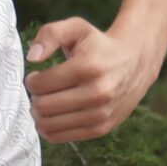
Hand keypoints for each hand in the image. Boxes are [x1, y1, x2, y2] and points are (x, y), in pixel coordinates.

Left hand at [25, 16, 156, 142]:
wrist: (136, 62)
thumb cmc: (99, 45)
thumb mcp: (76, 28)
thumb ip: (50, 34)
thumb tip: (32, 58)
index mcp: (88, 67)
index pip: (40, 85)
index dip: (31, 81)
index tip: (36, 76)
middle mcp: (97, 93)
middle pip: (43, 107)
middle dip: (34, 99)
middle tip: (40, 91)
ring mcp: (101, 114)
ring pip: (49, 125)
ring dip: (40, 115)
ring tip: (46, 102)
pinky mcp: (102, 128)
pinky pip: (62, 137)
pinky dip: (50, 129)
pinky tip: (54, 115)